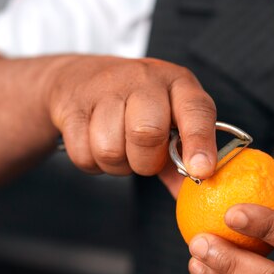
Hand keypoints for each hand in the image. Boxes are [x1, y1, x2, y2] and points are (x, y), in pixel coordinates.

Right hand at [45, 56, 216, 180]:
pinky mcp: (72, 105)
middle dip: (147, 161)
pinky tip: (96, 143)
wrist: (81, 78)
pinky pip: (83, 155)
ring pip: (110, 149)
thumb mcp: (170, 123)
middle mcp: (145, 79)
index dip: (199, 143)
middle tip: (145, 157)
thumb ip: (184, 160)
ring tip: (121, 148)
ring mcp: (105, 88)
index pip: (195, 111)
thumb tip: (198, 196)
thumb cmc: (138, 108)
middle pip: (146, 133)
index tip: (201, 171)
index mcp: (179, 84)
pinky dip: (93, 163)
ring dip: (118, 164)